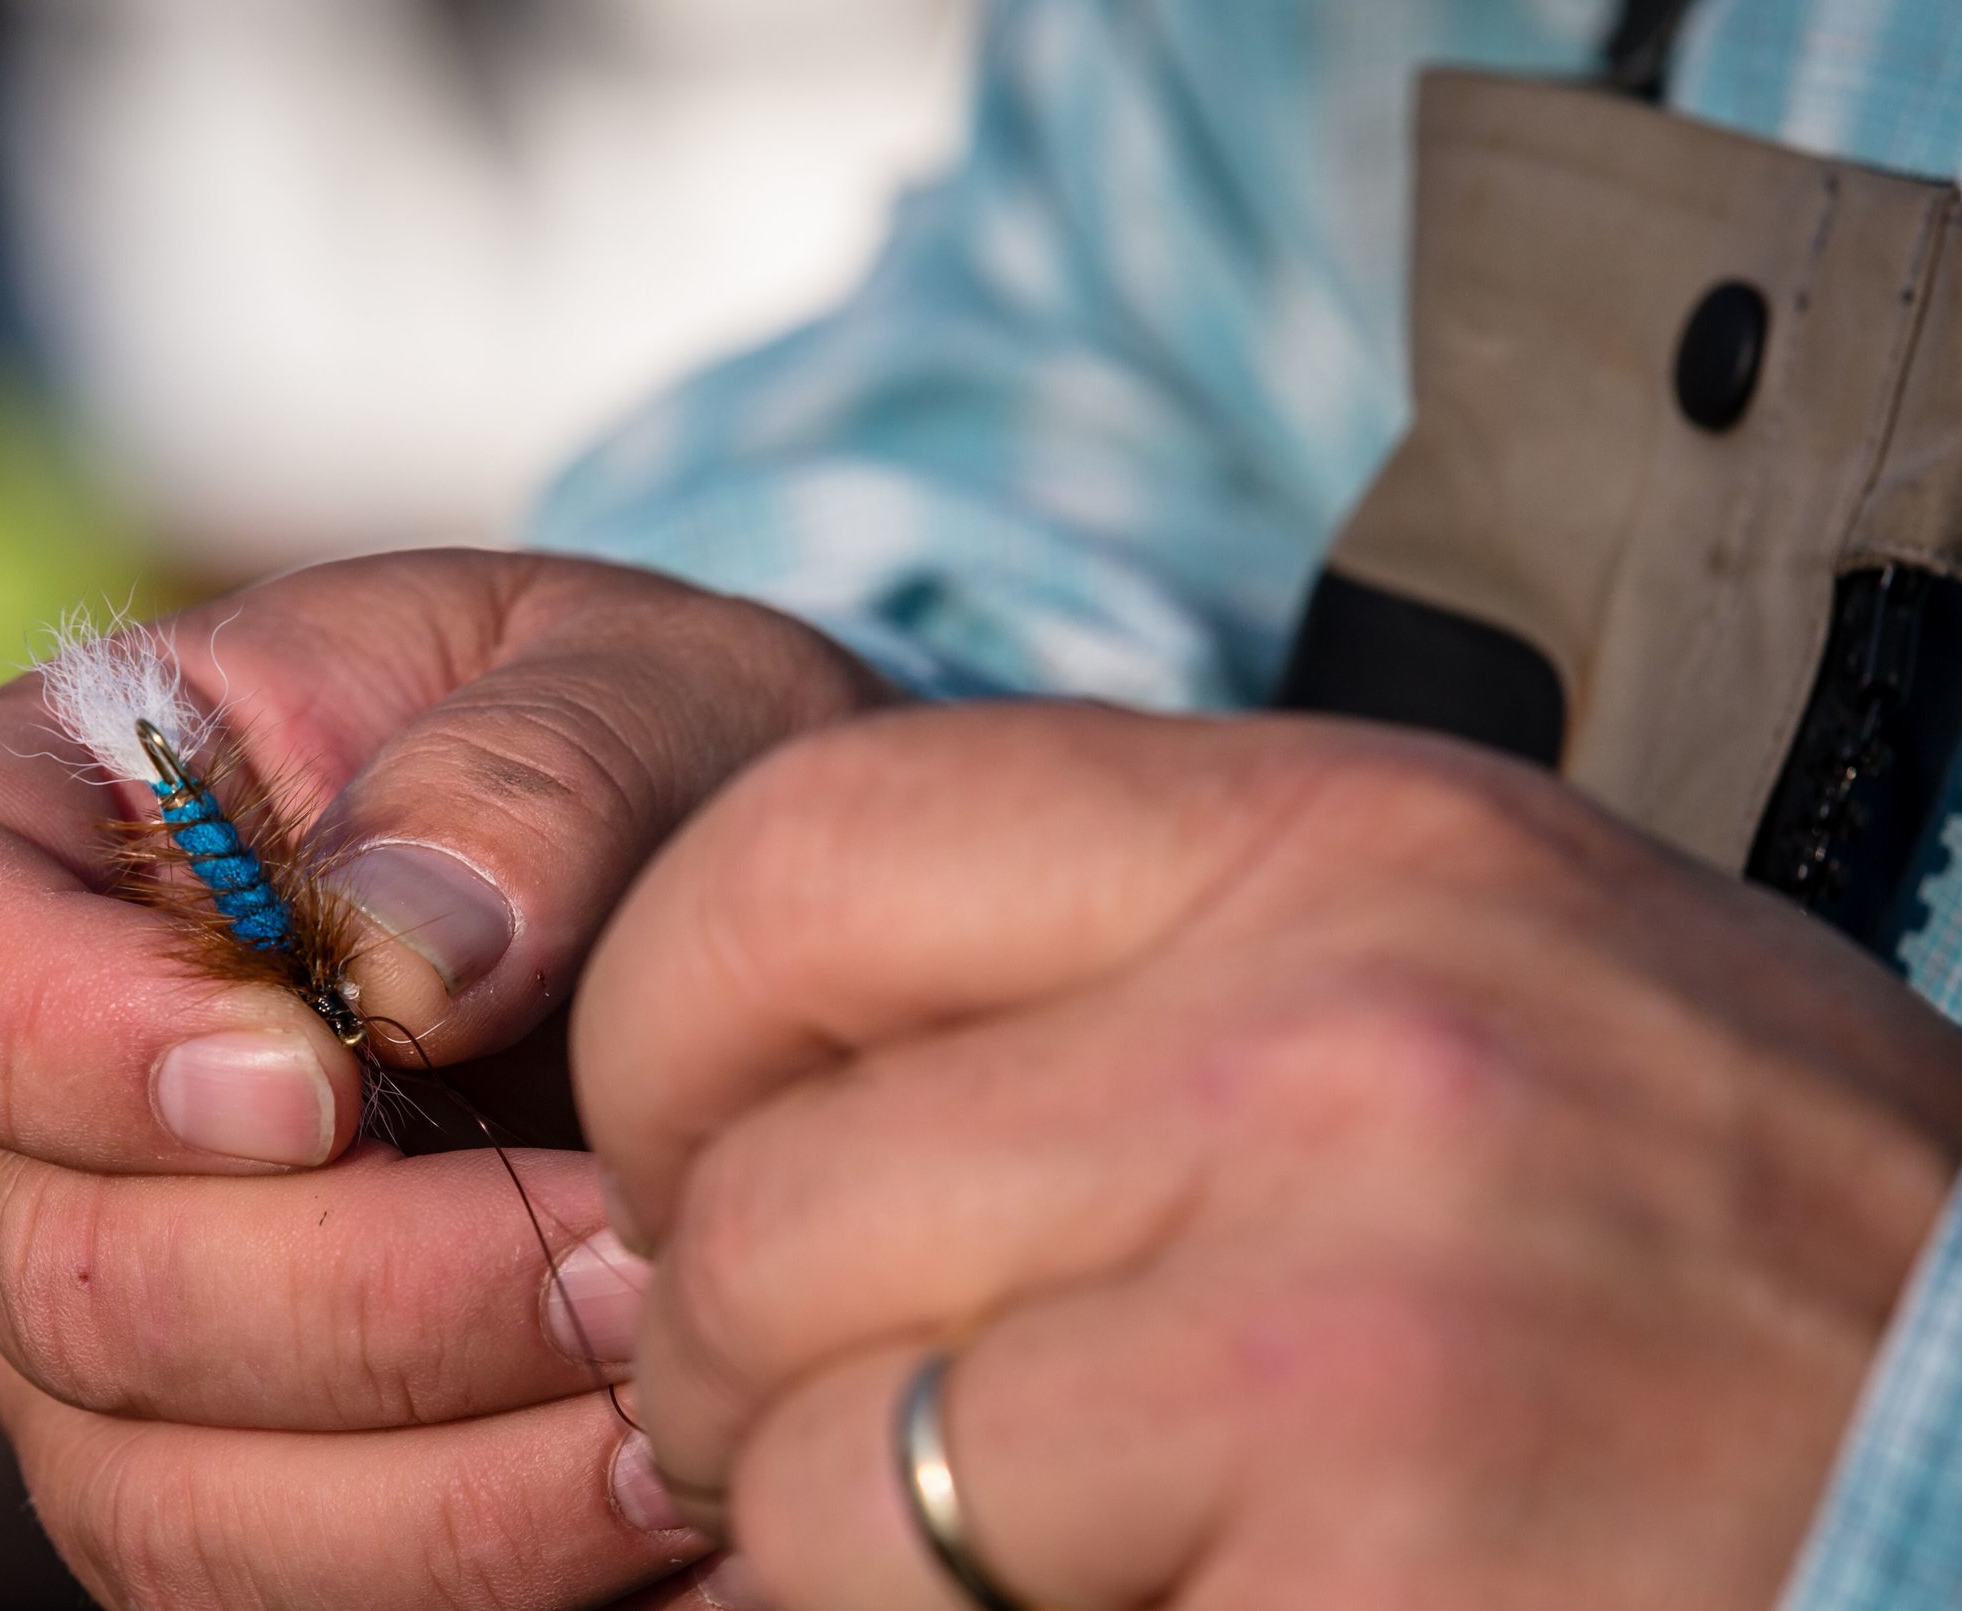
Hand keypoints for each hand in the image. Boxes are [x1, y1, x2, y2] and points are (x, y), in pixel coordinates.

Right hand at [0, 549, 891, 1608]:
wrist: (709, 885)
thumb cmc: (634, 746)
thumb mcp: (623, 683)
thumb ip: (529, 781)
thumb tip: (413, 963)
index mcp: (43, 830)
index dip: (48, 1046)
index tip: (323, 1081)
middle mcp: (25, 1102)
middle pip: (64, 1276)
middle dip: (376, 1301)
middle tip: (631, 1254)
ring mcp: (106, 1307)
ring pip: (162, 1494)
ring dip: (448, 1488)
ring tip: (677, 1404)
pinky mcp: (231, 1466)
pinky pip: (271, 1596)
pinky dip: (479, 1575)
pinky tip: (663, 1504)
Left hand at [573, 703, 1961, 1609]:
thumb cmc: (1708, 1242)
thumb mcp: (1457, 977)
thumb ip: (1125, 959)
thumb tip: (748, 1061)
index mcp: (1345, 845)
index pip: (801, 846)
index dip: (670, 1032)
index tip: (703, 1157)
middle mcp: (1345, 1049)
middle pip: (756, 1199)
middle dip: (726, 1355)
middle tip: (820, 1416)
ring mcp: (1361, 1341)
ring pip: (807, 1468)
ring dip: (834, 1544)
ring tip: (996, 1541)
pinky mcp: (1369, 1594)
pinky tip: (1141, 1609)